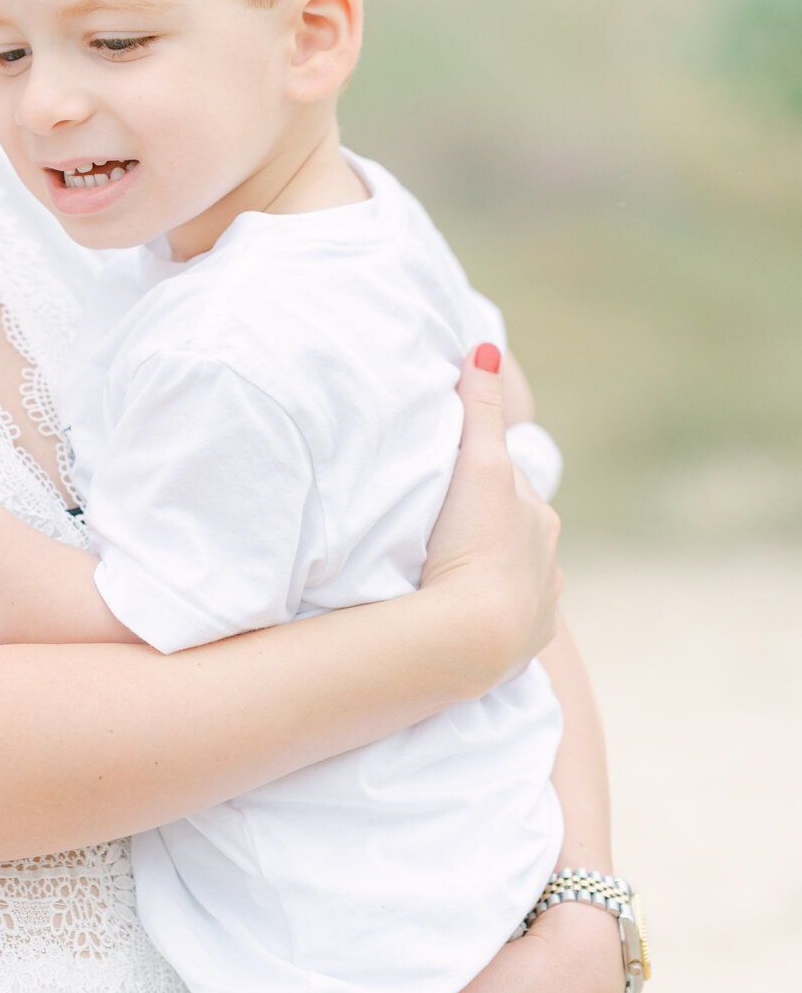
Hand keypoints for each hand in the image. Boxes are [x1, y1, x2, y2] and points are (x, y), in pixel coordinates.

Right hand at [420, 347, 561, 683]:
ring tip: (451, 578)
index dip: (479, 480)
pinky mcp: (524, 646)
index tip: (450, 483)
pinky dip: (492, 616)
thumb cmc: (472, 542)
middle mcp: (548, 557)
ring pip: (516, 577)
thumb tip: (487, 346)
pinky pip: (511, 624)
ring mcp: (540, 604)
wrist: (476, 633)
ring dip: (489, 574)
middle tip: (445, 531)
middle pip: (515, 531)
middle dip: (488, 527)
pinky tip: (467, 619)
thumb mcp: (476, 465)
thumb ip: (479, 410)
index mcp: (537, 514)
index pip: (507, 485)